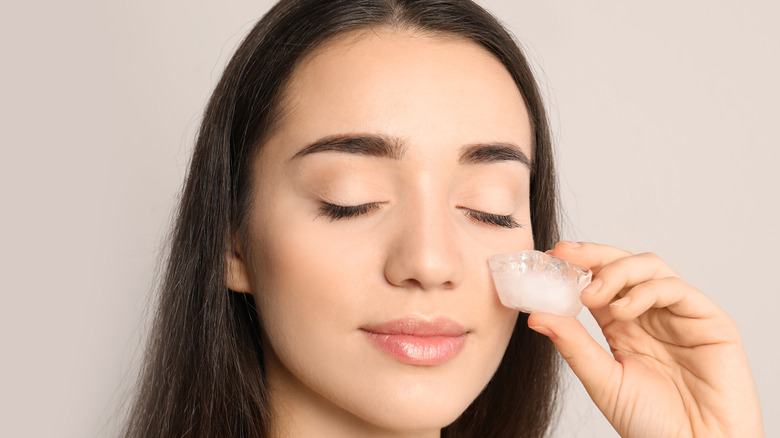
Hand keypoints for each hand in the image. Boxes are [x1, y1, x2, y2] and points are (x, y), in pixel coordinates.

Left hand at [528, 242, 763, 437]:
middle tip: (564, 256)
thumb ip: (573, 345)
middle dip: (593, 255)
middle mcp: (650, 314)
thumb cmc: (652, 424)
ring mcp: (680, 315)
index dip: (576, 266)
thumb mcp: (602, 380)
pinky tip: (622, 310)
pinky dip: (645, 291)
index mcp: (622, 325)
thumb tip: (535, 316)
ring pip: (649, 268)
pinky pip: (676, 289)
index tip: (548, 258)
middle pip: (623, 265)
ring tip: (592, 295)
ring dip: (616, 272)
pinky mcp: (709, 322)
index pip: (598, 281)